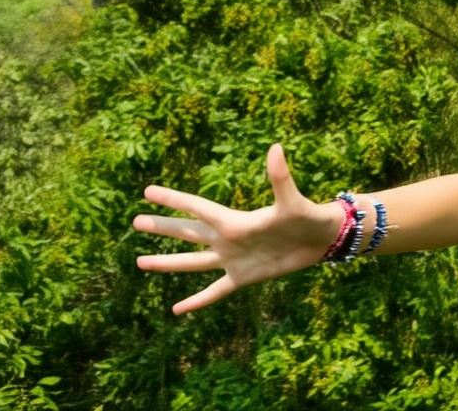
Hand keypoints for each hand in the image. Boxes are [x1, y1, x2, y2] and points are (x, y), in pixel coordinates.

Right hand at [132, 144, 342, 313]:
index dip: (173, 199)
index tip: (147, 191)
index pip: (196, 207)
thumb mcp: (291, 201)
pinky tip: (177, 310)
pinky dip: (197, 301)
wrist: (323, 239)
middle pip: (187, 232)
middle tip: (135, 221)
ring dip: (167, 262)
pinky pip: (214, 291)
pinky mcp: (243, 278)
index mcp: (233, 221)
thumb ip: (280, 178)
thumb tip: (276, 147)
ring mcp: (233, 259)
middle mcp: (227, 239)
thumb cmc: (308, 216)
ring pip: (192, 262)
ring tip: (140, 261)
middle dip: (162, 227)